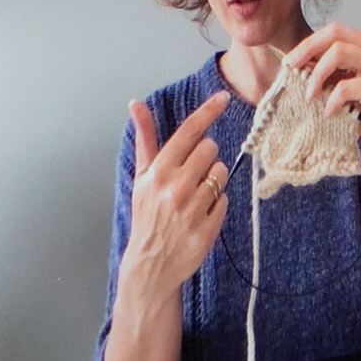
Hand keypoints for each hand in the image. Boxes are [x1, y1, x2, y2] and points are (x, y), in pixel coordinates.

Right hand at [119, 90, 230, 300]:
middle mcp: (175, 188)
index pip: (188, 132)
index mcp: (158, 172)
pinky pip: (225, 200)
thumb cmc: (147, 215)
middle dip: (205, 159)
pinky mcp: (207, 229)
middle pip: (211, 149)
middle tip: (191, 176)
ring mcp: (192, 209)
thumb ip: (145, 139)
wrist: (150, 263)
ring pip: (221, 173)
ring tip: (195, 197)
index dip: (208, 111)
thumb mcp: (141, 177)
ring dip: (213, 181)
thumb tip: (136, 104)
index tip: (224, 97)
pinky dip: (216, 205)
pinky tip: (200, 215)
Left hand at [290, 22, 360, 326]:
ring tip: (308, 95)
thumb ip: (326, 72)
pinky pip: (345, 87)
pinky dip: (331, 99)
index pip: (333, 30)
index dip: (308, 42)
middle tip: (291, 69)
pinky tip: (329, 112)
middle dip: (308, 49)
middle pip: (335, 33)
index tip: (289, 61)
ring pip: (339, 53)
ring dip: (317, 74)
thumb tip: (292, 63)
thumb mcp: (342, 87)